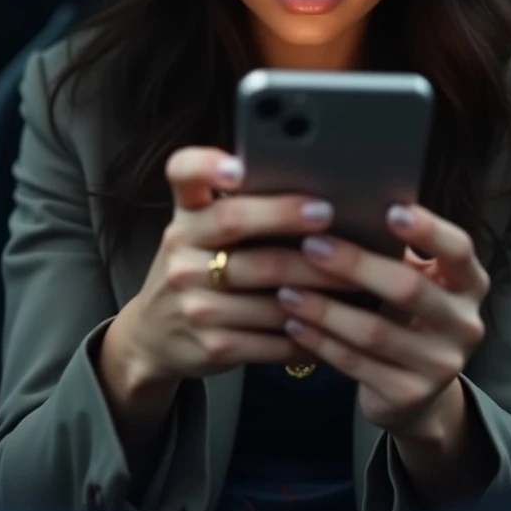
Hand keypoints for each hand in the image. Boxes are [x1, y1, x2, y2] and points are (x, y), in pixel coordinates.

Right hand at [124, 147, 350, 384]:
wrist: (153, 337)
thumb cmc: (196, 269)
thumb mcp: (200, 232)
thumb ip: (236, 206)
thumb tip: (310, 183)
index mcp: (186, 215)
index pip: (183, 173)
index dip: (207, 166)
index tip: (238, 168)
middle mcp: (182, 252)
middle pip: (234, 223)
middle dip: (284, 215)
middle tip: (326, 211)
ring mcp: (194, 301)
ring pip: (268, 288)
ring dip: (318, 285)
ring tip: (356, 276)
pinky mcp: (213, 344)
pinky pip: (272, 337)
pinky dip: (309, 332)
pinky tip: (336, 323)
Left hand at [276, 203, 489, 437]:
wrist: (417, 393)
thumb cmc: (406, 314)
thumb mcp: (415, 280)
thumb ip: (395, 250)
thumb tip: (340, 203)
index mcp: (469, 284)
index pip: (458, 250)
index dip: (428, 230)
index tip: (391, 209)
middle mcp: (464, 324)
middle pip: (408, 289)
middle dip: (355, 265)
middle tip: (311, 246)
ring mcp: (440, 365)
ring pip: (375, 332)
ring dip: (325, 309)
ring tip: (287, 289)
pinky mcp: (409, 395)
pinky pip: (356, 363)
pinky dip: (320, 341)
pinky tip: (293, 324)